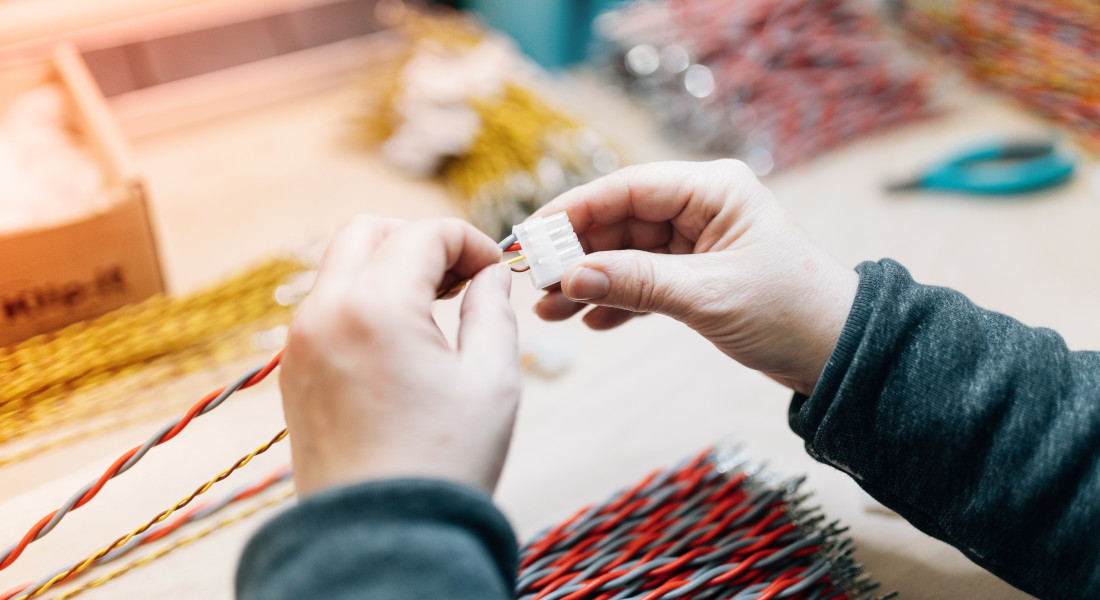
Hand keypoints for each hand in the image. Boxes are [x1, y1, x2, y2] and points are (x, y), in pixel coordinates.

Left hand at [279, 216, 518, 497]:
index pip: (424, 234)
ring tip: (435, 309)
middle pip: (368, 230)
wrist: (379, 539)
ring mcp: (301, 342)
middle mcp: (324, 312)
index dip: (469, 241)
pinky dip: (364, 299)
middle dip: (420, 240)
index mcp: (375, 307)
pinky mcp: (295, 370)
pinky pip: (326, 306)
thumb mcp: (492, 381)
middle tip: (460, 278)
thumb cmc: (443, 464)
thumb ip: (493, 310)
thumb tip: (490, 275)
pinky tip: (402, 339)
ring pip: (341, 265)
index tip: (495, 271)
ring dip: (389, 267)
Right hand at [533, 160, 857, 395]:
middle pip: (619, 221)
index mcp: (713, 190)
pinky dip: (617, 300)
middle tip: (534, 283)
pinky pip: (643, 280)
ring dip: (589, 281)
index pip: (626, 188)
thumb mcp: (708, 296)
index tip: (532, 237)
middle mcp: (702, 208)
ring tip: (550, 311)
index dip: (573, 211)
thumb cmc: (791, 312)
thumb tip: (571, 277)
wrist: (838, 355)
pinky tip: (592, 322)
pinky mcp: (696, 275)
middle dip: (576, 254)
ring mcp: (697, 242)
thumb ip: (637, 283)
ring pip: (626, 254)